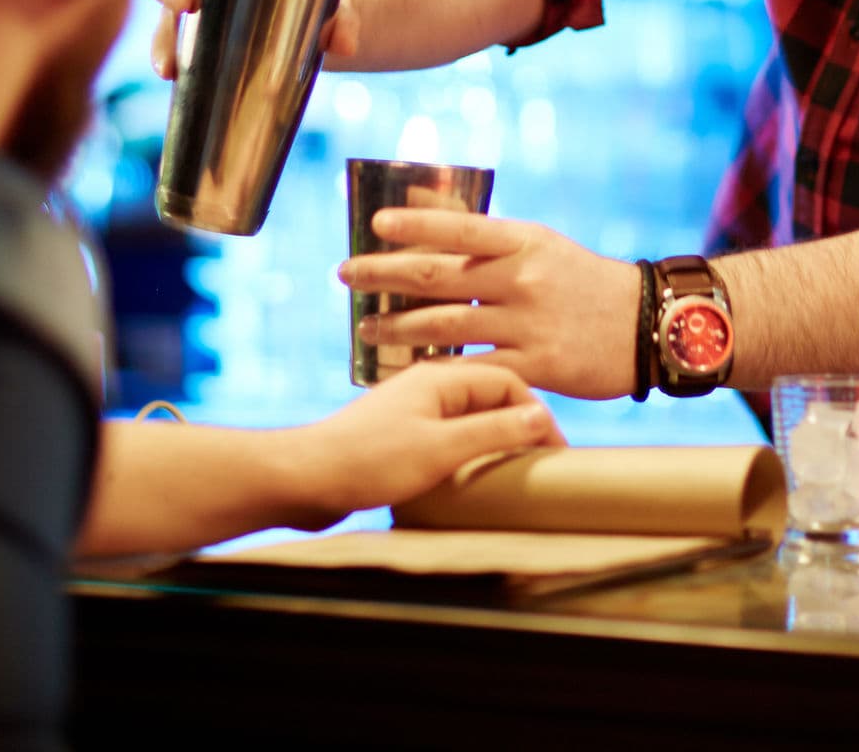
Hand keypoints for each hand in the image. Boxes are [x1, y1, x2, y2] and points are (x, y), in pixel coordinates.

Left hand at [283, 361, 561, 524]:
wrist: (303, 479)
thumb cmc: (368, 460)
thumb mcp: (441, 448)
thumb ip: (493, 431)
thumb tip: (542, 418)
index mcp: (440, 377)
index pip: (508, 381)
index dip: (537, 414)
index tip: (554, 451)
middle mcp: (428, 388)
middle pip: (490, 398)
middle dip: (520, 426)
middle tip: (540, 464)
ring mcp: (412, 413)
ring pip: (470, 421)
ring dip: (494, 443)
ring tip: (512, 474)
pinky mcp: (399, 439)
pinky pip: (448, 440)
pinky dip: (468, 456)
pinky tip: (471, 482)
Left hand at [338, 210, 642, 400]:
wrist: (647, 325)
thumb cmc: (584, 282)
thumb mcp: (542, 245)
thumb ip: (489, 238)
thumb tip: (425, 208)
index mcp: (524, 241)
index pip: (459, 228)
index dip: (414, 225)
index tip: (374, 225)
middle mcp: (522, 278)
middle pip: (438, 276)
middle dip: (384, 274)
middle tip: (345, 273)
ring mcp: (528, 323)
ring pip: (445, 325)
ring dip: (397, 325)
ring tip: (365, 325)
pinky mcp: (537, 365)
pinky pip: (475, 368)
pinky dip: (437, 369)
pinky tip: (409, 369)